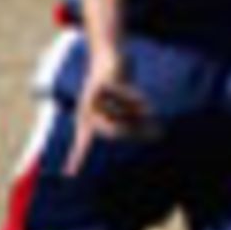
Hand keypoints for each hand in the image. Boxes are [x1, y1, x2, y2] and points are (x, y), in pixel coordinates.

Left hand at [66, 52, 155, 174]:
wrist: (109, 54)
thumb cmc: (119, 85)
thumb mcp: (132, 107)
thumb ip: (142, 123)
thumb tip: (161, 136)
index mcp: (87, 120)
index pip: (83, 144)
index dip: (77, 159)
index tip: (69, 175)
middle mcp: (85, 111)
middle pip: (112, 131)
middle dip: (132, 129)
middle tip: (148, 125)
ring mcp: (91, 97)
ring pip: (120, 112)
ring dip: (134, 107)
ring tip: (137, 99)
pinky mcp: (100, 84)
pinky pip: (124, 96)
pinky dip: (135, 96)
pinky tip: (142, 95)